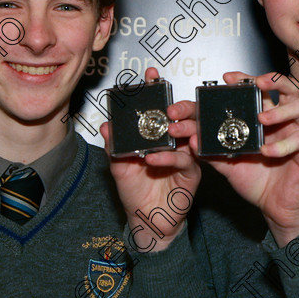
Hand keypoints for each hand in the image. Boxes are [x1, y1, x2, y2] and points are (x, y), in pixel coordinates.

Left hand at [100, 67, 199, 252]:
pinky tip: (154, 159)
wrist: (147, 221)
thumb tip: (106, 126)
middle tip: (165, 101)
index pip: (159, 110)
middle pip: (180, 117)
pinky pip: (183, 160)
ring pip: (188, 135)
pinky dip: (169, 158)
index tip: (150, 75)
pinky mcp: (192, 173)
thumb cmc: (135, 193)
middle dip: (175, 105)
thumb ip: (114, 147)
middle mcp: (175, 143)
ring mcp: (185, 156)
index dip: (156, 92)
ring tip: (166, 125)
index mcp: (158, 137)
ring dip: (178, 128)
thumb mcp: (119, 168)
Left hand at [205, 71, 298, 246]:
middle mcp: (284, 122)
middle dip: (273, 81)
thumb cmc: (256, 181)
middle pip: (287, 89)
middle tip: (257, 84)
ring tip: (262, 118)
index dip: (246, 80)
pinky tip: (267, 151)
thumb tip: (192, 139)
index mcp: (266, 119)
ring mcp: (298, 134)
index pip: (259, 91)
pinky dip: (283, 144)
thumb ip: (212, 151)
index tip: (228, 78)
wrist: (275, 208)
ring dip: (282, 109)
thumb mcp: (229, 165)